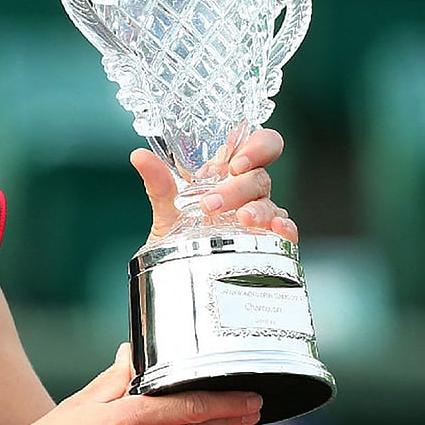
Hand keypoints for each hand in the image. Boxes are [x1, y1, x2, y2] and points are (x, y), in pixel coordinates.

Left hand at [130, 128, 297, 242]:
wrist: (179, 277)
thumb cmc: (181, 236)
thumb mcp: (166, 210)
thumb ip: (158, 183)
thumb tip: (139, 156)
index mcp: (227, 175)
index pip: (255, 146)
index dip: (256, 147)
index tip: (236, 162)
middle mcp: (247, 191)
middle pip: (259, 176)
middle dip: (238, 187)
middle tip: (210, 204)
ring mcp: (260, 215)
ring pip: (270, 202)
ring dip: (257, 209)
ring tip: (240, 219)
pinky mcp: (269, 241)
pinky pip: (285, 229)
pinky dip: (285, 227)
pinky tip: (277, 229)